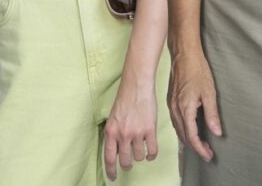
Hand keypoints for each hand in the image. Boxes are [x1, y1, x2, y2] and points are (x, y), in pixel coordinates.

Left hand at [103, 66, 159, 180]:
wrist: (137, 86)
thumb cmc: (125, 99)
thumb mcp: (113, 118)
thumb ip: (114, 134)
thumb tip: (117, 151)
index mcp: (111, 131)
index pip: (109, 157)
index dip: (110, 170)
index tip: (112, 177)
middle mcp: (123, 134)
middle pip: (125, 162)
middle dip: (127, 165)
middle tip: (128, 162)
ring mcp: (137, 133)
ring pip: (139, 157)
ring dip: (139, 155)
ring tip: (139, 147)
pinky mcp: (150, 130)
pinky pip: (152, 151)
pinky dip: (151, 155)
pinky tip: (150, 152)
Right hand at [168, 49, 221, 162]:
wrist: (184, 55)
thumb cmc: (197, 70)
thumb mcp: (209, 92)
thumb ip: (212, 114)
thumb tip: (216, 133)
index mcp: (185, 108)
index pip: (191, 136)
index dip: (200, 149)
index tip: (209, 156)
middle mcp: (175, 109)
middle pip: (183, 136)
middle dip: (195, 147)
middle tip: (208, 152)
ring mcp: (171, 105)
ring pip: (178, 130)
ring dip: (188, 140)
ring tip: (200, 144)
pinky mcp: (170, 101)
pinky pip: (175, 121)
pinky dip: (183, 130)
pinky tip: (189, 130)